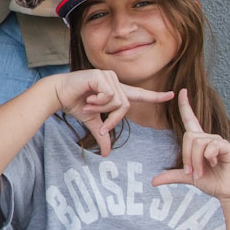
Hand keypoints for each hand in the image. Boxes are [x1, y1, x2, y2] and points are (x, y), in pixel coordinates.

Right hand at [49, 69, 173, 155]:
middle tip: (96, 118)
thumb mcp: (92, 122)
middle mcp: (115, 82)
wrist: (57, 94)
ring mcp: (109, 77)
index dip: (156, 96)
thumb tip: (107, 153)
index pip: (140, 94)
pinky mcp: (101, 76)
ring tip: (88, 105)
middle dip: (112, 117)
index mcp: (116, 91)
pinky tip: (88, 97)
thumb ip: (103, 133)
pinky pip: (110, 95)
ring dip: (102, 109)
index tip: (172, 95)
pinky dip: (99, 102)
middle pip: (126, 106)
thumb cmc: (74, 104)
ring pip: (118, 101)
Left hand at [151, 89, 229, 201]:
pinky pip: (211, 147)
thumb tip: (153, 181)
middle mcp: (209, 138)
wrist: (229, 192)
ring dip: (196, 160)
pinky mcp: (228, 147)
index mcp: (200, 142)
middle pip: (189, 136)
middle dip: (187, 156)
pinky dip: (208, 158)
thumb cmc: (212, 181)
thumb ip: (173, 175)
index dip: (186, 106)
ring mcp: (219, 142)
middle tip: (192, 172)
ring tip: (201, 172)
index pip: (191, 119)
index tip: (182, 91)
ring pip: (198, 142)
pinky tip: (215, 164)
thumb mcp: (189, 178)